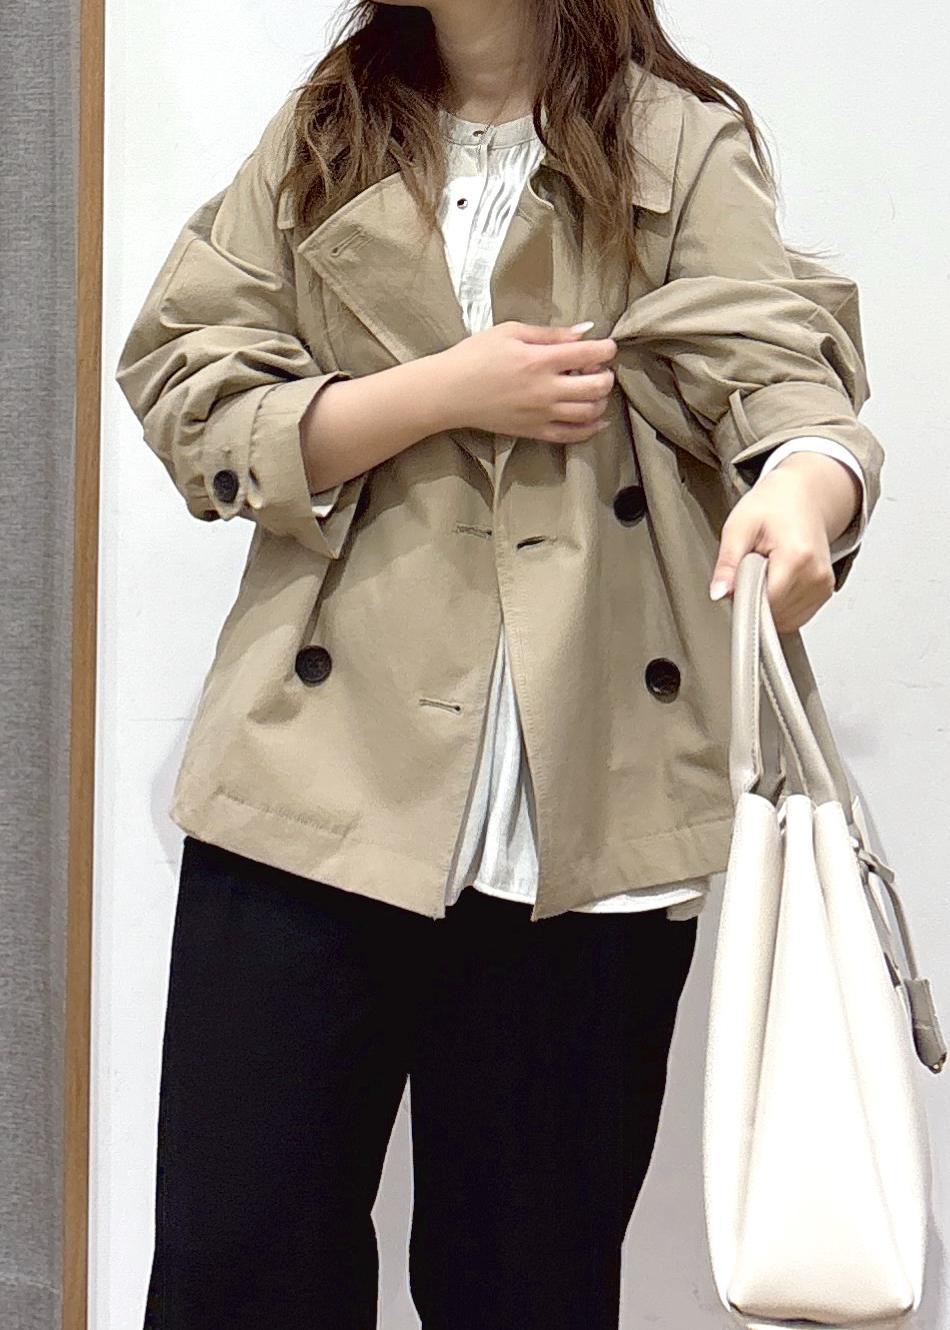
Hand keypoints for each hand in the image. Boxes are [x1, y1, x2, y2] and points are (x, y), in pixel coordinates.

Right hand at [438, 320, 616, 442]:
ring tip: (594, 390)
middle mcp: (545, 390)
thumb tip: (585, 332)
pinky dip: (591, 429)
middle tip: (600, 369)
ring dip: (601, 401)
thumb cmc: (475, 356)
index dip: (607, 349)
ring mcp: (541, 414)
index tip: (607, 346)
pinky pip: (571, 435)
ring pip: (589, 413)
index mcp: (540, 360)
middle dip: (606, 375)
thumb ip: (550, 333)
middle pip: (596, 387)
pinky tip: (598, 420)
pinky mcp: (534, 431)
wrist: (449, 392)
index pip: (589, 354)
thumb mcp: (511, 332)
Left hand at [708, 452, 863, 631]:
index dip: (744, 596)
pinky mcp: (824, 592)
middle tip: (752, 567)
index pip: (765, 602)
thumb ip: (727, 563)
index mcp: (798, 557)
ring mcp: (823, 586)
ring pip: (784, 619)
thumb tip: (719, 593)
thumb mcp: (739, 527)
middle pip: (774, 613)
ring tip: (766, 570)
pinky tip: (776, 579)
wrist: (803, 495)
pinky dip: (779, 604)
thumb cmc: (773, 505)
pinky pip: (794, 616)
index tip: (738, 578)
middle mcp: (817, 575)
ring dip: (767, 602)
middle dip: (754, 597)